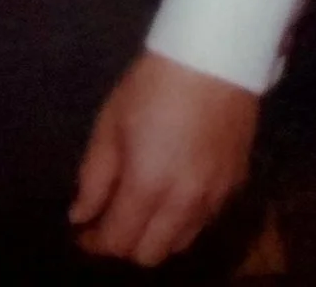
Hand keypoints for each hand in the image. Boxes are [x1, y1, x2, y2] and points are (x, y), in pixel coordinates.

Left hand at [68, 51, 257, 265]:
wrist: (215, 59)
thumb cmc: (151, 85)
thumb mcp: (110, 123)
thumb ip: (93, 177)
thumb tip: (80, 217)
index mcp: (147, 186)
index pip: (118, 241)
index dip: (95, 242)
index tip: (82, 232)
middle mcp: (183, 205)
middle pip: (150, 255)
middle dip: (124, 245)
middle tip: (109, 220)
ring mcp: (214, 200)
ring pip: (179, 245)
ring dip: (155, 237)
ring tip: (140, 209)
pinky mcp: (234, 188)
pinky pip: (203, 223)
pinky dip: (182, 222)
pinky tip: (171, 194)